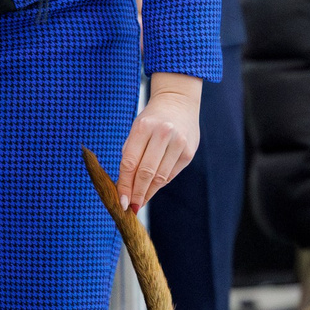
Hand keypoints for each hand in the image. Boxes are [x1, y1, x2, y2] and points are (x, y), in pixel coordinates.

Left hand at [118, 74, 201, 210]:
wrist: (178, 103)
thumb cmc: (151, 120)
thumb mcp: (136, 130)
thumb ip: (130, 155)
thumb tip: (125, 187)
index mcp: (144, 127)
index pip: (130, 162)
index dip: (125, 185)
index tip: (121, 201)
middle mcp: (162, 134)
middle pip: (146, 172)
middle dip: (136, 193)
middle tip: (130, 207)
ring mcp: (178, 143)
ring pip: (160, 177)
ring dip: (148, 193)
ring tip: (139, 202)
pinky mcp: (189, 152)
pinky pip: (170, 174)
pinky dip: (160, 184)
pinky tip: (152, 189)